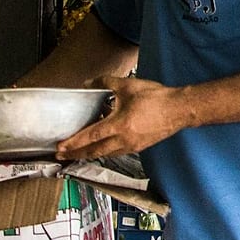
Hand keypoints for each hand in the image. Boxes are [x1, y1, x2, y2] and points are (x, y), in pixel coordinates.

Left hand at [56, 75, 182, 159]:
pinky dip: (105, 151)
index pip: (90, 137)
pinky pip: (117, 152)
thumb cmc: (156, 98)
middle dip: (76, 154)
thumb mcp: (128, 86)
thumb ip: (106, 83)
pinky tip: (102, 147)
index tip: (60, 148)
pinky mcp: (139, 147)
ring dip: (90, 154)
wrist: (179, 109)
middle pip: (94, 151)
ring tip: (78, 154)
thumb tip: (89, 83)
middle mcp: (123, 140)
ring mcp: (132, 146)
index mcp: (119, 125)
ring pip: (105, 154)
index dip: (73, 143)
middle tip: (62, 156)